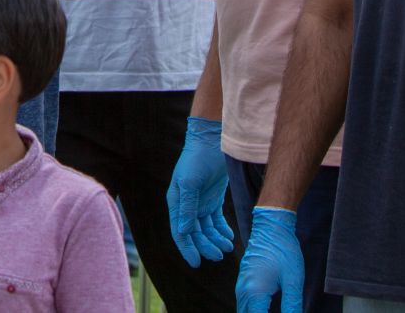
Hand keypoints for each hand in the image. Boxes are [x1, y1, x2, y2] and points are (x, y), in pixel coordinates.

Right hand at [166, 117, 234, 266]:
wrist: (212, 141)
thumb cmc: (197, 160)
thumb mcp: (190, 183)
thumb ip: (188, 207)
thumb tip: (185, 232)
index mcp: (176, 202)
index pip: (180, 232)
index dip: (187, 248)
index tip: (196, 262)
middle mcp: (186, 205)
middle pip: (195, 233)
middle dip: (205, 246)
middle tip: (219, 255)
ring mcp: (200, 202)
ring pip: (206, 229)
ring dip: (215, 239)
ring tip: (227, 246)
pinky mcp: (212, 199)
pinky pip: (216, 220)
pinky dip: (221, 230)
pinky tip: (228, 236)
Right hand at [236, 207, 301, 312]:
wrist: (270, 226)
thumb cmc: (283, 250)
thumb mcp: (293, 281)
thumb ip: (292, 307)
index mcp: (254, 293)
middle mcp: (243, 292)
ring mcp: (241, 287)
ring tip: (274, 312)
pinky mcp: (243, 284)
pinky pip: (244, 307)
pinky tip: (264, 312)